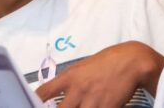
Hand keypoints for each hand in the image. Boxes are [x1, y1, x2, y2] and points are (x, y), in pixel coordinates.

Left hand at [35, 41, 163, 107]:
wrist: (131, 61)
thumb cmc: (107, 62)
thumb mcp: (83, 67)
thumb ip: (70, 82)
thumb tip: (58, 95)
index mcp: (70, 77)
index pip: (44, 92)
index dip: (34, 102)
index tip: (32, 106)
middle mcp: (78, 89)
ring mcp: (92, 101)